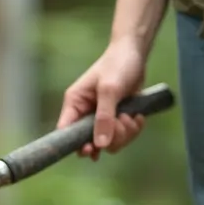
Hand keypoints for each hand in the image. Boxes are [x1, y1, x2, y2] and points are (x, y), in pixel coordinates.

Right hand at [57, 38, 148, 160]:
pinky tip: (137, 116)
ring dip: (124, 134)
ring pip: (110, 143)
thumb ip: (104, 117)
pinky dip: (133, 130)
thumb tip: (100, 145)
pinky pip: (123, 137)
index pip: (65, 132)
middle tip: (120, 122)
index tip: (91, 150)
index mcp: (75, 104)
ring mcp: (102, 118)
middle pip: (91, 144)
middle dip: (110, 138)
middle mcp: (85, 114)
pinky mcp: (116, 120)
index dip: (76, 145)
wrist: (135, 54)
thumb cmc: (118, 65)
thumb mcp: (110, 90)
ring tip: (131, 116)